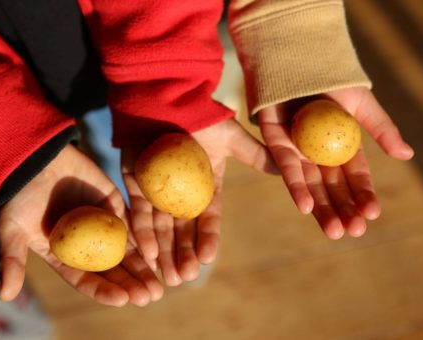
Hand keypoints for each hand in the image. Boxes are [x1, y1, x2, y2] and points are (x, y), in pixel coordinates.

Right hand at [0, 145, 162, 306]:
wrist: (34, 158)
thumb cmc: (18, 196)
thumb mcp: (10, 229)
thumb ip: (11, 261)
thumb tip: (5, 297)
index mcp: (63, 256)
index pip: (86, 279)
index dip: (104, 291)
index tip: (122, 300)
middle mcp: (85, 245)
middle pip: (113, 270)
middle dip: (132, 284)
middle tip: (151, 297)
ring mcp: (101, 225)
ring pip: (127, 251)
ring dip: (144, 268)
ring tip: (160, 285)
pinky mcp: (113, 204)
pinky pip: (133, 224)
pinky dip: (146, 237)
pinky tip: (160, 251)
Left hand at [122, 118, 277, 285]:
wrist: (166, 94)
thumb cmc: (201, 113)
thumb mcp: (230, 136)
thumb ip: (254, 154)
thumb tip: (287, 166)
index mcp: (204, 184)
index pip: (208, 217)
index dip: (208, 238)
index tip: (209, 259)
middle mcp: (181, 191)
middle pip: (182, 229)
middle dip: (183, 254)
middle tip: (184, 278)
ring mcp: (157, 188)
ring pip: (161, 227)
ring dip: (163, 253)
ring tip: (167, 277)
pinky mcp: (136, 182)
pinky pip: (138, 211)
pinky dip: (142, 232)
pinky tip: (146, 253)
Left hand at [260, 87, 413, 238]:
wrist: (298, 57)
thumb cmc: (332, 77)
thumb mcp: (361, 103)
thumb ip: (381, 128)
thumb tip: (407, 156)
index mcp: (341, 144)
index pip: (355, 175)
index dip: (364, 194)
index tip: (373, 213)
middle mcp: (318, 151)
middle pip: (332, 187)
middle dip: (344, 210)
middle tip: (355, 232)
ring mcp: (296, 149)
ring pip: (310, 184)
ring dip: (322, 208)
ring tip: (334, 232)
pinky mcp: (275, 142)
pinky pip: (284, 167)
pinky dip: (296, 186)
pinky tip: (306, 207)